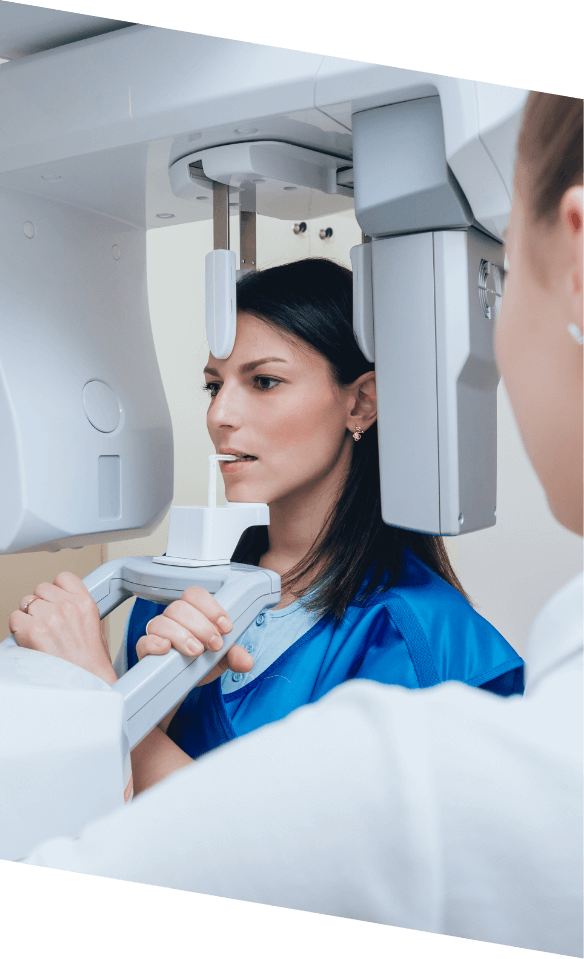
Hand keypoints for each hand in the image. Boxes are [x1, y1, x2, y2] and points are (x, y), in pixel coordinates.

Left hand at [9, 572, 116, 684]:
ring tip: (39, 633)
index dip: (56, 589)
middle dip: (41, 604)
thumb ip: (77, 609)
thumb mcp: (95, 626)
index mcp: (84, 602)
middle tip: (46, 622)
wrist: (88, 682)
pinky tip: (29, 639)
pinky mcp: (32, 631)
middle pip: (41, 589)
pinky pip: (15, 618)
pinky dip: (18, 628)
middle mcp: (67, 606)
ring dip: (29, 616)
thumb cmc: (91, 662)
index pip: (63, 577)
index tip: (55, 599)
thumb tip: (59, 604)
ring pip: (26, 602)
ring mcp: (49, 617)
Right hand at [136, 586, 253, 685]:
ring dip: (182, 636)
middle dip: (201, 626)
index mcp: (192, 613)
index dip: (211, 608)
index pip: (196, 595)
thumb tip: (246, 661)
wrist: (183, 686)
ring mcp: (157, 633)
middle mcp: (173, 619)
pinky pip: (144, 641)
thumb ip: (234, 656)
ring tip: (197, 652)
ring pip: (162, 622)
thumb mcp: (221, 659)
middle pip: (180, 608)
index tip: (225, 627)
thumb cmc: (200, 664)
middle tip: (215, 644)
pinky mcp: (146, 650)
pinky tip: (166, 648)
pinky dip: (155, 643)